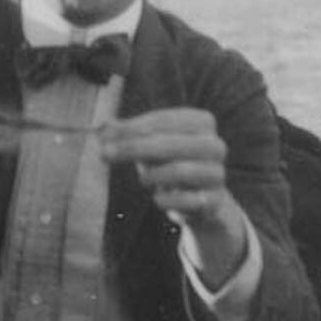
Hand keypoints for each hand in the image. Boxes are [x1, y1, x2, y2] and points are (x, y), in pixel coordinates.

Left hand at [97, 107, 250, 284]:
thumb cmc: (169, 162)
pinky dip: (167, 200)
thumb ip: (128, 133)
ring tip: (143, 179)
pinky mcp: (215, 200)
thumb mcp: (150, 143)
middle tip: (105, 154)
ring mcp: (217, 173)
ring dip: (153, 175)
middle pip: (170, 143)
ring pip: (181, 171)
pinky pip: (188, 200)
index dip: (133, 127)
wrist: (199, 199)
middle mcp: (214, 145)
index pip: (164, 119)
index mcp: (202, 122)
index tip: (106, 135)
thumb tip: (103, 127)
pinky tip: (158, 198)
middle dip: (134, 148)